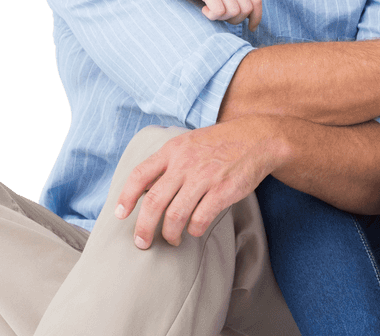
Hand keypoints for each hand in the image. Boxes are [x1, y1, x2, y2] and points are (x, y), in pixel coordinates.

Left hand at [114, 117, 288, 248]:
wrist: (258, 138)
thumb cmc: (222, 143)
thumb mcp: (190, 143)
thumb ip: (169, 161)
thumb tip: (145, 187)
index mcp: (173, 150)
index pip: (140, 175)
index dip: (126, 197)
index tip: (120, 214)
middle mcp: (185, 164)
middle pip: (154, 202)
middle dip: (143, 228)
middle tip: (141, 242)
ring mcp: (204, 178)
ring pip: (175, 216)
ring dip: (170, 234)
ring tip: (172, 240)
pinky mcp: (222, 191)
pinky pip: (200, 219)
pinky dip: (194, 230)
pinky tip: (195, 230)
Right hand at [154, 0, 262, 30]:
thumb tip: (245, 16)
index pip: (256, 0)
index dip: (256, 17)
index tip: (250, 28)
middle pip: (246, 9)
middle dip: (235, 20)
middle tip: (220, 16)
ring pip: (234, 12)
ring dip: (221, 17)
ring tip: (209, 10)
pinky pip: (219, 11)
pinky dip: (211, 16)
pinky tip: (203, 9)